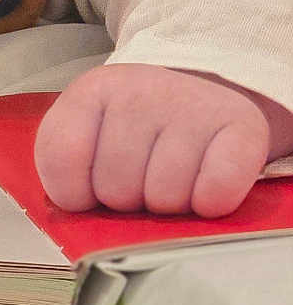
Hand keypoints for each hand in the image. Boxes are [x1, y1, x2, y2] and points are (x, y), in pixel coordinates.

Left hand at [34, 63, 271, 217]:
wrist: (200, 98)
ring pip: (164, 199)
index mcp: (91, 92)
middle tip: (140, 179)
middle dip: (126, 200)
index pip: (61, 158)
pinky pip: (216, 194)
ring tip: (171, 179)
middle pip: (115, 190)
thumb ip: (63, 167)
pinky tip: (205, 185)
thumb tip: (78, 213)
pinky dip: (210, 204)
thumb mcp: (84, 134)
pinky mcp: (242, 126)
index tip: (89, 189)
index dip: (74, 192)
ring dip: (167, 205)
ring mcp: (191, 104)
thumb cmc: (132, 131)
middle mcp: (139, 90)